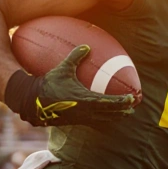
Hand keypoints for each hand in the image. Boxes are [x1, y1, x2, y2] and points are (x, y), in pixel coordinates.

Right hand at [6, 45, 134, 126]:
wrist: (33, 101)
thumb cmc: (49, 83)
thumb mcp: (63, 68)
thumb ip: (76, 57)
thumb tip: (86, 45)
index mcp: (85, 99)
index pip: (108, 101)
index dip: (121, 101)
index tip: (132, 98)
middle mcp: (85, 111)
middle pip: (109, 113)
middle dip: (123, 110)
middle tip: (133, 107)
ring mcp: (80, 118)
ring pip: (103, 120)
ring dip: (115, 117)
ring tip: (125, 114)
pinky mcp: (75, 121)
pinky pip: (94, 122)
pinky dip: (103, 120)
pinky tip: (107, 118)